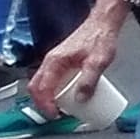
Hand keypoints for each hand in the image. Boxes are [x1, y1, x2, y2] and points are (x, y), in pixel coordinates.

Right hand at [30, 1, 123, 117]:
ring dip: (46, 97)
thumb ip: (89, 81)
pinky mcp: (61, 60)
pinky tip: (66, 95)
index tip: (55, 115)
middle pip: (36, 87)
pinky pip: (50, 78)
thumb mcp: (99, 62)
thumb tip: (80, 100)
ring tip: (61, 108)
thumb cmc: (101, 38)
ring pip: (41, 82)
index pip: (41, 88)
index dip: (45, 105)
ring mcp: (54, 60)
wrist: (104, 23)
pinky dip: (52, 90)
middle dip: (42, 103)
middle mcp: (50, 61)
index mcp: (55, 62)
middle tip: (56, 115)